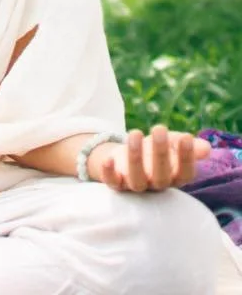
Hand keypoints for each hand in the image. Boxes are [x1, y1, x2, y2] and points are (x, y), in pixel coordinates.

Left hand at [90, 126, 210, 191]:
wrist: (125, 159)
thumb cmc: (152, 151)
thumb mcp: (168, 144)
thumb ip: (184, 144)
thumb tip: (206, 147)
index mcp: (174, 177)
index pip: (185, 173)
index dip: (187, 157)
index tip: (186, 137)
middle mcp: (156, 185)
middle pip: (161, 176)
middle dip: (161, 153)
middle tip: (159, 128)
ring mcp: (135, 185)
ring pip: (137, 179)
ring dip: (136, 157)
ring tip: (135, 133)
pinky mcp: (116, 183)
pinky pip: (113, 183)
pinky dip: (109, 173)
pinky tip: (108, 159)